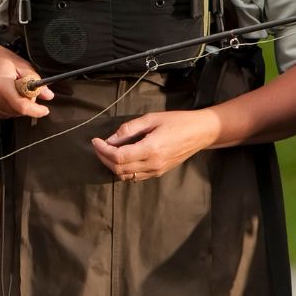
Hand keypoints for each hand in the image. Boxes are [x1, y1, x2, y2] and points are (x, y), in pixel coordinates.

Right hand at [0, 43, 51, 119]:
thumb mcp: (17, 63)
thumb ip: (33, 79)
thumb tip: (47, 94)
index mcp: (0, 85)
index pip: (22, 107)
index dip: (36, 110)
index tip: (44, 110)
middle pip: (18, 111)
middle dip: (27, 103)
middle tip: (25, 88)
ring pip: (12, 114)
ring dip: (18, 105)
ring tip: (12, 88)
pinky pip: (3, 114)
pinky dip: (8, 106)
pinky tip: (5, 94)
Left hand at [92, 109, 218, 182]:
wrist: (200, 133)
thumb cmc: (178, 121)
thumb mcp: (151, 118)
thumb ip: (129, 129)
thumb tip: (111, 139)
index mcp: (151, 149)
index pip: (119, 157)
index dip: (103, 150)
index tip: (95, 141)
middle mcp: (153, 164)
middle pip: (119, 169)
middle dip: (104, 158)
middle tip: (98, 145)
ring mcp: (156, 171)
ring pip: (125, 176)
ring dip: (112, 165)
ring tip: (107, 151)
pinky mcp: (158, 172)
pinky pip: (135, 176)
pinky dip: (123, 169)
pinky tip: (121, 157)